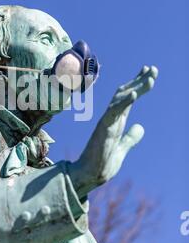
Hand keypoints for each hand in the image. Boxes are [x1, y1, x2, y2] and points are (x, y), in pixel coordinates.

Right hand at [69, 66, 157, 198]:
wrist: (89, 174)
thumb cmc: (103, 162)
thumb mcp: (123, 147)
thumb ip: (131, 137)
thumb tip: (141, 127)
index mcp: (116, 120)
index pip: (128, 98)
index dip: (138, 84)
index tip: (149, 72)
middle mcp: (111, 117)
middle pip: (125, 93)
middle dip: (139, 80)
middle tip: (152, 68)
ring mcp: (107, 121)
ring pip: (121, 98)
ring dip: (136, 86)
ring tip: (149, 77)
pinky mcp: (104, 128)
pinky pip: (114, 111)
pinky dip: (124, 101)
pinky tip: (134, 93)